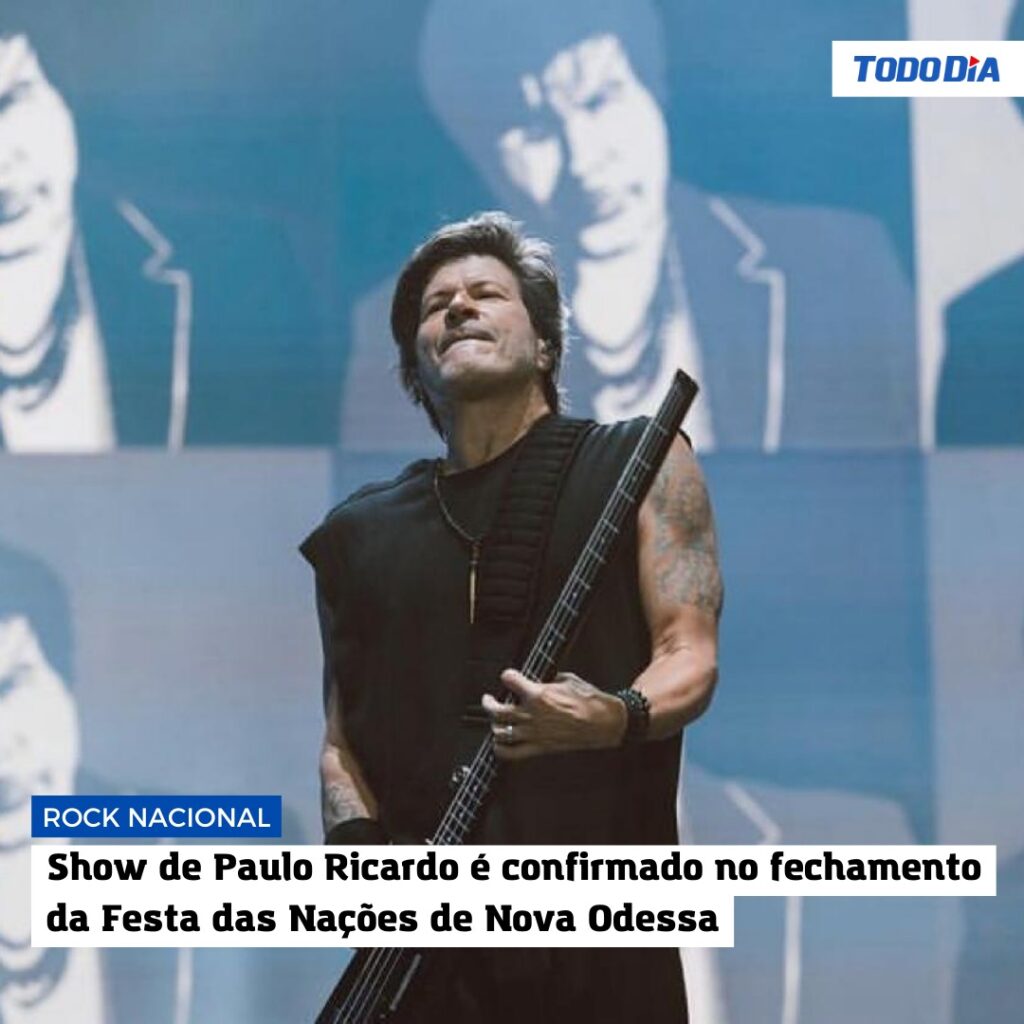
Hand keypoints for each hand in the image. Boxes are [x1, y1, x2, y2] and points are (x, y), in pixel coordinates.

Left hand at [482, 669, 626, 760]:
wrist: (603, 723)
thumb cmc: (589, 701)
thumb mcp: (567, 679)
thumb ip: (548, 680)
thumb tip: (540, 680)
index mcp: (538, 694)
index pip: (509, 679)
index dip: (507, 676)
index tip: (508, 677)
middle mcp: (532, 714)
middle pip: (496, 710)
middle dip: (489, 702)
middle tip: (489, 699)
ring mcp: (534, 733)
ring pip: (500, 731)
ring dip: (494, 724)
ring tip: (495, 720)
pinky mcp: (539, 747)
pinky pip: (512, 753)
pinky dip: (500, 749)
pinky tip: (499, 743)